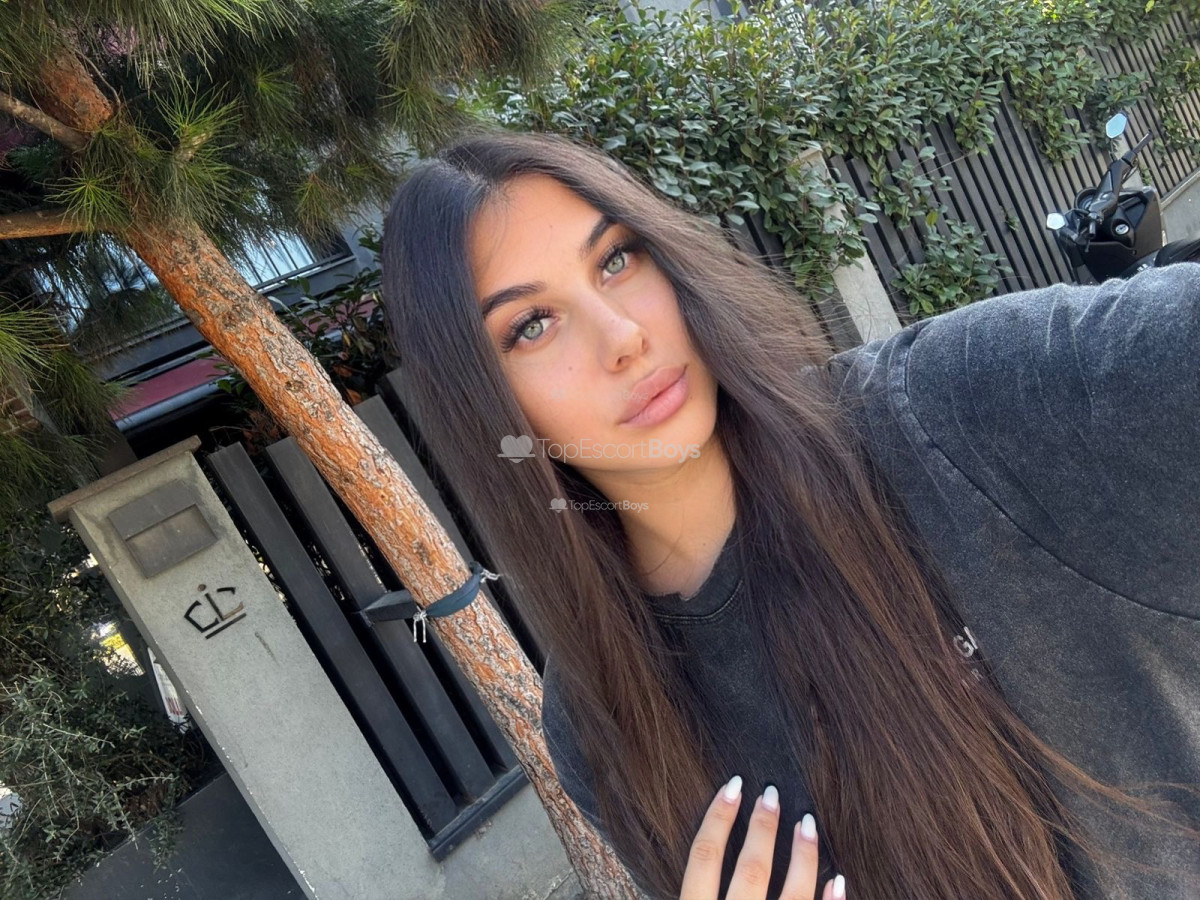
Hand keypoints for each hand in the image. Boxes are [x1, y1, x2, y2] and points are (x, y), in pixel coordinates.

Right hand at [678, 775, 846, 899]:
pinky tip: (838, 880)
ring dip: (803, 857)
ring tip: (808, 824)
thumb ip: (680, 894)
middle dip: (763, 829)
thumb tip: (667, 869)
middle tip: (771, 794)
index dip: (717, 819)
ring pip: (793, 896)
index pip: (704, 859)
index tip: (732, 786)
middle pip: (752, 870)